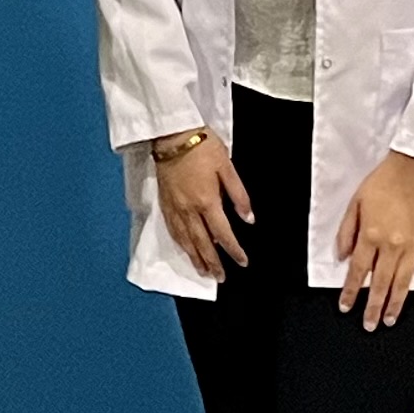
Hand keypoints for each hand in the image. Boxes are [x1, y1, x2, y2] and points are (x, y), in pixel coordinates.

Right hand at [152, 131, 251, 276]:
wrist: (172, 135)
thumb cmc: (203, 147)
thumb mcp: (227, 167)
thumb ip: (239, 195)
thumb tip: (249, 219)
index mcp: (207, 201)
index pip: (222, 233)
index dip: (233, 250)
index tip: (242, 261)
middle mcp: (189, 209)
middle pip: (202, 243)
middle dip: (212, 262)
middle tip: (220, 278)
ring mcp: (175, 207)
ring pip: (185, 239)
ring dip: (195, 258)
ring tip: (203, 271)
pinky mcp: (165, 202)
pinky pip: (172, 229)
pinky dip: (180, 243)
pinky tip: (184, 249)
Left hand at [336, 149, 413, 330]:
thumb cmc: (383, 182)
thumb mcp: (354, 203)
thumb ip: (346, 232)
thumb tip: (343, 257)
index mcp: (371, 235)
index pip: (358, 271)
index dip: (350, 291)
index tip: (345, 306)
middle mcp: (392, 245)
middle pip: (380, 283)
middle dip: (373, 307)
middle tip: (369, 324)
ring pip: (403, 282)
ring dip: (396, 303)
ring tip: (390, 319)